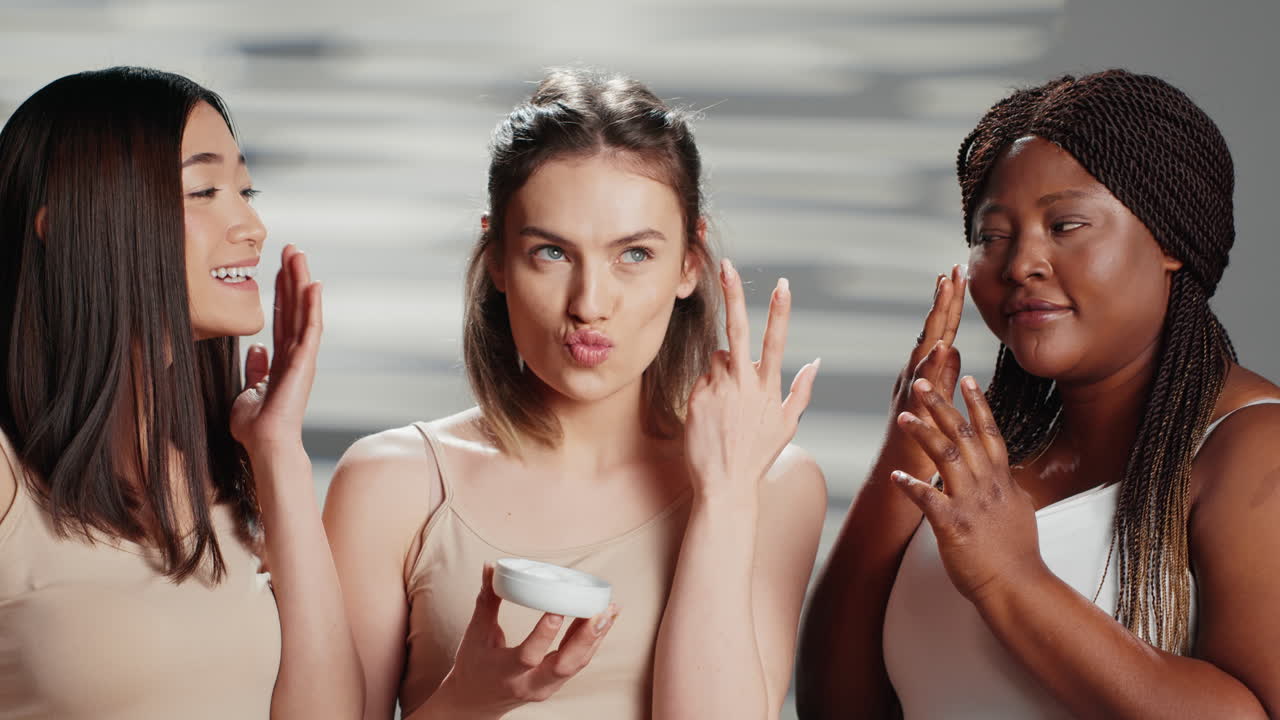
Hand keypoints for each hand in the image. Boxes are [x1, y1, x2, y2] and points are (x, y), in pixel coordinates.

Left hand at [230, 244, 322, 456]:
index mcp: (281, 359)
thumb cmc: (255, 426)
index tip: (278, 267)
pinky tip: (313, 283)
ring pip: (303, 310)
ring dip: (302, 281)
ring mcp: (302, 357)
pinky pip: (310, 328)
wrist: (264, 443)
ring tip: (299, 254)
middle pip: (294, 307)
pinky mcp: (305, 362)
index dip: (280, 291)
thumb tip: (256, 349)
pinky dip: (312, 305)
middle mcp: (295, 354)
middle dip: (292, 276)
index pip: (281, 317)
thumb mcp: (248, 390)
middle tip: (291, 248)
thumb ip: (255, 369)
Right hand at [436, 563, 619, 716]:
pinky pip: (578, 664)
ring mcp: (545, 688)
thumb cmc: (473, 664)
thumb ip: (487, 600)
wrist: (475, 702)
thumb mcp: (476, 633)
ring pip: (577, 665)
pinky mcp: (555, 685)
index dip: (544, 634)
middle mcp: (528, 684)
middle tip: (601, 610)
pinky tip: (604, 619)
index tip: (557, 609)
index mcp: (505, 672)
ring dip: (596, 637)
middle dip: (586, 638)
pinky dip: (592, 641)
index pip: (528, 655)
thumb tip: (489, 566)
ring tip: (610, 609)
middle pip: (564, 666)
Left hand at [683, 259, 819, 502]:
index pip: (775, 342)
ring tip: (727, 405)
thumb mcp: (787, 426)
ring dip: (722, 370)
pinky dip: (707, 388)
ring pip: (717, 359)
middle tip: (727, 264)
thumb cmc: (757, 457)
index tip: (782, 285)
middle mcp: (743, 385)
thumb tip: (815, 362)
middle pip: (738, 330)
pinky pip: (702, 379)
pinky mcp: (696, 399)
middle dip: (734, 294)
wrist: (724, 486)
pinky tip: (712, 414)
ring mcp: (717, 391)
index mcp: (768, 389)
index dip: (779, 312)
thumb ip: (801, 391)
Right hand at [888, 264, 965, 478]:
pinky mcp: (912, 408)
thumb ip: (942, 378)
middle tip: (953, 269)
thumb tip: (951, 350)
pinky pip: (923, 383)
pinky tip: (939, 345)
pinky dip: (930, 364)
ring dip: (936, 318)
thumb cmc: (919, 444)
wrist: (897, 476)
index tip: (957, 276)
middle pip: (933, 330)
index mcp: (924, 373)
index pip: (940, 331)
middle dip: (944, 299)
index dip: (949, 304)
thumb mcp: (937, 403)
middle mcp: (914, 375)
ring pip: (925, 347)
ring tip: (944, 290)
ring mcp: (911, 389)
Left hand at [891, 375, 1046, 602]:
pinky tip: (894, 474)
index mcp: (1001, 479)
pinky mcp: (954, 525)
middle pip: (963, 434)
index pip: (989, 432)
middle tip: (922, 383)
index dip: (977, 404)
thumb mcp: (1020, 510)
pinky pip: (928, 499)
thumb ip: (1009, 488)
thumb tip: (1007, 476)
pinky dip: (910, 484)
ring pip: (946, 456)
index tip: (966, 378)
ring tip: (904, 417)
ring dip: (923, 434)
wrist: (1017, 586)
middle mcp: (987, 484)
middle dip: (942, 405)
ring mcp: (970, 503)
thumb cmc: (1017, 553)